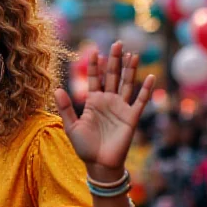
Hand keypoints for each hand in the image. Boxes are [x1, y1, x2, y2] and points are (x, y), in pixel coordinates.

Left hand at [55, 41, 154, 179]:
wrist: (99, 164)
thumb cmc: (84, 147)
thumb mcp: (71, 126)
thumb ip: (65, 108)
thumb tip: (56, 89)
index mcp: (93, 102)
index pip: (95, 79)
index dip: (96, 65)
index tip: (95, 50)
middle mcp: (108, 101)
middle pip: (112, 76)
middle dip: (115, 60)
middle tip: (118, 43)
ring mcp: (121, 108)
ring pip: (126, 84)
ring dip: (130, 69)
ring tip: (133, 54)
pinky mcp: (131, 118)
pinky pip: (140, 101)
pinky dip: (146, 90)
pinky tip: (150, 76)